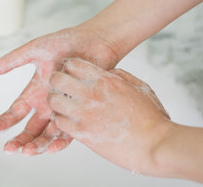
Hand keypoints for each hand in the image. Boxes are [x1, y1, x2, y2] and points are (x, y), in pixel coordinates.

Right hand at [0, 24, 120, 155]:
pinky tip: (53, 147)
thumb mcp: (35, 50)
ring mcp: (63, 108)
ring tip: (28, 151)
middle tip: (9, 148)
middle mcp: (47, 103)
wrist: (94, 41)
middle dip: (19, 139)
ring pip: (47, 133)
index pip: (15, 110)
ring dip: (37, 144)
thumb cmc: (65, 42)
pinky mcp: (80, 111)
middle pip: (30, 127)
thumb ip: (13, 60)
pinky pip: (70, 130)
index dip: (3, 120)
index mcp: (35, 91)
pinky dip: (61, 140)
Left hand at [48, 58, 171, 174]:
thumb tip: (107, 72)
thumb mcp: (140, 87)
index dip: (69, 68)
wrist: (156, 144)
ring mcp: (85, 114)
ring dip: (55, 102)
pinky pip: (58, 121)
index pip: (73, 64)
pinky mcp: (82, 133)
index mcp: (106, 80)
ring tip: (62, 105)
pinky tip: (67, 121)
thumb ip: (120, 76)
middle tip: (61, 89)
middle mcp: (91, 94)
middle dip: (56, 82)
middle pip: (57, 79)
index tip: (71, 74)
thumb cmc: (151, 117)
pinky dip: (59, 120)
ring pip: (53, 101)